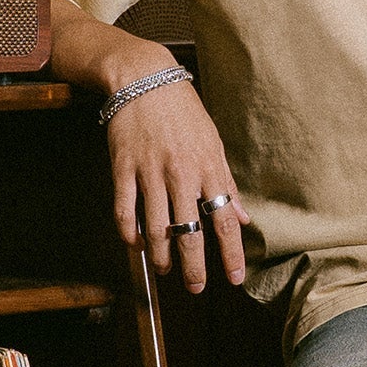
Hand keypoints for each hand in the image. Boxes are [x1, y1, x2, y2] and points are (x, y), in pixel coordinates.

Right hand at [106, 77, 249, 293]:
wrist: (144, 79)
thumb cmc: (184, 111)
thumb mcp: (213, 143)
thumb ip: (226, 183)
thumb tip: (243, 216)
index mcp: (209, 168)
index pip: (225, 220)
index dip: (231, 253)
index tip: (234, 278)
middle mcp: (182, 174)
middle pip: (190, 232)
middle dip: (194, 267)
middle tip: (195, 288)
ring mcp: (150, 172)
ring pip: (156, 228)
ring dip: (161, 255)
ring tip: (165, 269)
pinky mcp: (123, 168)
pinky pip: (124, 210)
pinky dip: (129, 233)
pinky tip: (136, 244)